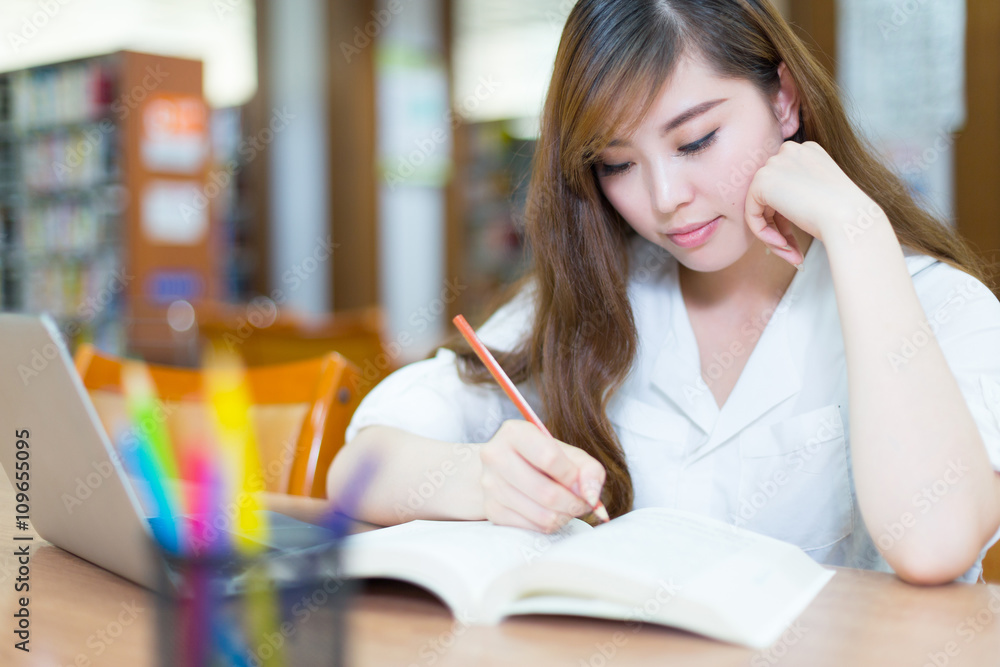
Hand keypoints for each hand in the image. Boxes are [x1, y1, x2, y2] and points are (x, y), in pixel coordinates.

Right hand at [479, 420, 605, 532]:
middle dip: (574, 503)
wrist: (505, 469)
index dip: (573, 477)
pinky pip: (531, 528)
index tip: (581, 484)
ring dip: (564, 516)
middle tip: (583, 504)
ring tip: (568, 508)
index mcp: (515, 432)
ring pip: (541, 514)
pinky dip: (548, 525)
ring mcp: (490, 484)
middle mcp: (495, 455)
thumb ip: (588, 469)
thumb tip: (591, 496)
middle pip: (546, 492)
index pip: (549, 458)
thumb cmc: (542, 459)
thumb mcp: (567, 454)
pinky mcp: (491, 509)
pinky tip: (551, 513)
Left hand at [744, 140, 881, 266]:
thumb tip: (772, 212)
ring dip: (773, 235)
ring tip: (791, 254)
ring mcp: (774, 163)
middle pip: (772, 196)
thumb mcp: (820, 195)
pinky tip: (783, 245)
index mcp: (808, 151)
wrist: (848, 216)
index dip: (790, 216)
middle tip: (793, 250)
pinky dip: (763, 234)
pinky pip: (752, 214)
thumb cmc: (844, 212)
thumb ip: (797, 194)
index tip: (800, 236)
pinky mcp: (762, 181)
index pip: (786, 186)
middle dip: (780, 227)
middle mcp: (789, 151)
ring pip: (761, 207)